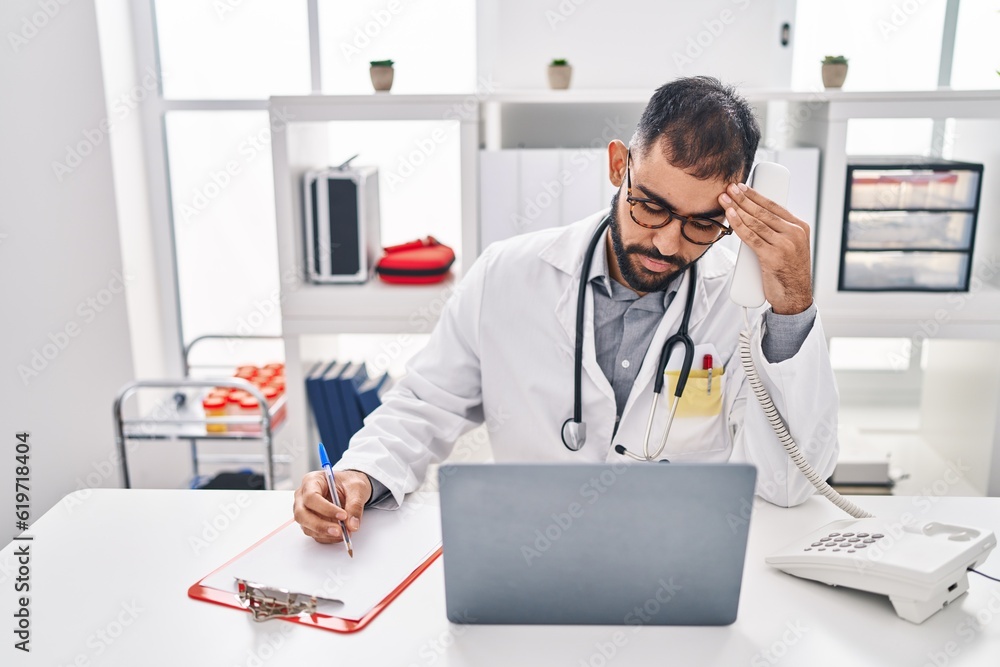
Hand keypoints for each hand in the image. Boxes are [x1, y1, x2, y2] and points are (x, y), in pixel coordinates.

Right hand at [293, 469, 371, 543]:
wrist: (350, 488)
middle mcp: (303, 496)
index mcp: (312, 481)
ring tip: (344, 533)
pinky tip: (340, 535)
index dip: (326, 509)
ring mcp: (304, 511)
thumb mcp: (357, 488)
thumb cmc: (349, 483)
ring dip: (325, 533)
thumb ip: (355, 505)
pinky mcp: (309, 523)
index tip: (343, 515)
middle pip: (302, 514)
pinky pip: (314, 534)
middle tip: (339, 531)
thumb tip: (352, 525)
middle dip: (321, 525)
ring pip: (306, 527)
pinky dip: (327, 537)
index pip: (311, 497)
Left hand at [720, 182, 812, 314]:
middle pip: (763, 211)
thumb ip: (778, 232)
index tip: (742, 187)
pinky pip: (751, 237)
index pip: (774, 206)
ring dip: (737, 208)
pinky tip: (731, 216)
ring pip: (756, 222)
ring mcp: (784, 245)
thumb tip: (755, 218)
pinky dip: (739, 225)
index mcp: (800, 227)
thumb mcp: (791, 247)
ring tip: (725, 199)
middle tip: (729, 188)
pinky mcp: (772, 257)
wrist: (795, 297)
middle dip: (743, 198)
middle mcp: (794, 233)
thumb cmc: (789, 273)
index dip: (756, 195)